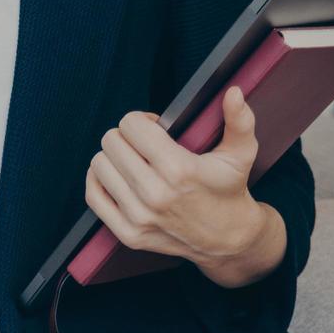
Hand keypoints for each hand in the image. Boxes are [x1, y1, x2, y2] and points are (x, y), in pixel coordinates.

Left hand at [84, 86, 274, 284]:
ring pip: (99, 164)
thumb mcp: (240, 154)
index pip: (131, 125)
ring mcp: (139, 217)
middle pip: (111, 142)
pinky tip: (118, 176)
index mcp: (179, 170)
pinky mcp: (128, 234)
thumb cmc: (229, 190)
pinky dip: (99, 181)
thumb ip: (238, 121)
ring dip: (114, 158)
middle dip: (127, 136)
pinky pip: (93, 196)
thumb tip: (232, 92)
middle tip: (144, 145)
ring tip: (134, 161)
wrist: (228, 241)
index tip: (156, 129)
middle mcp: (155, 195)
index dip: (142, 121)